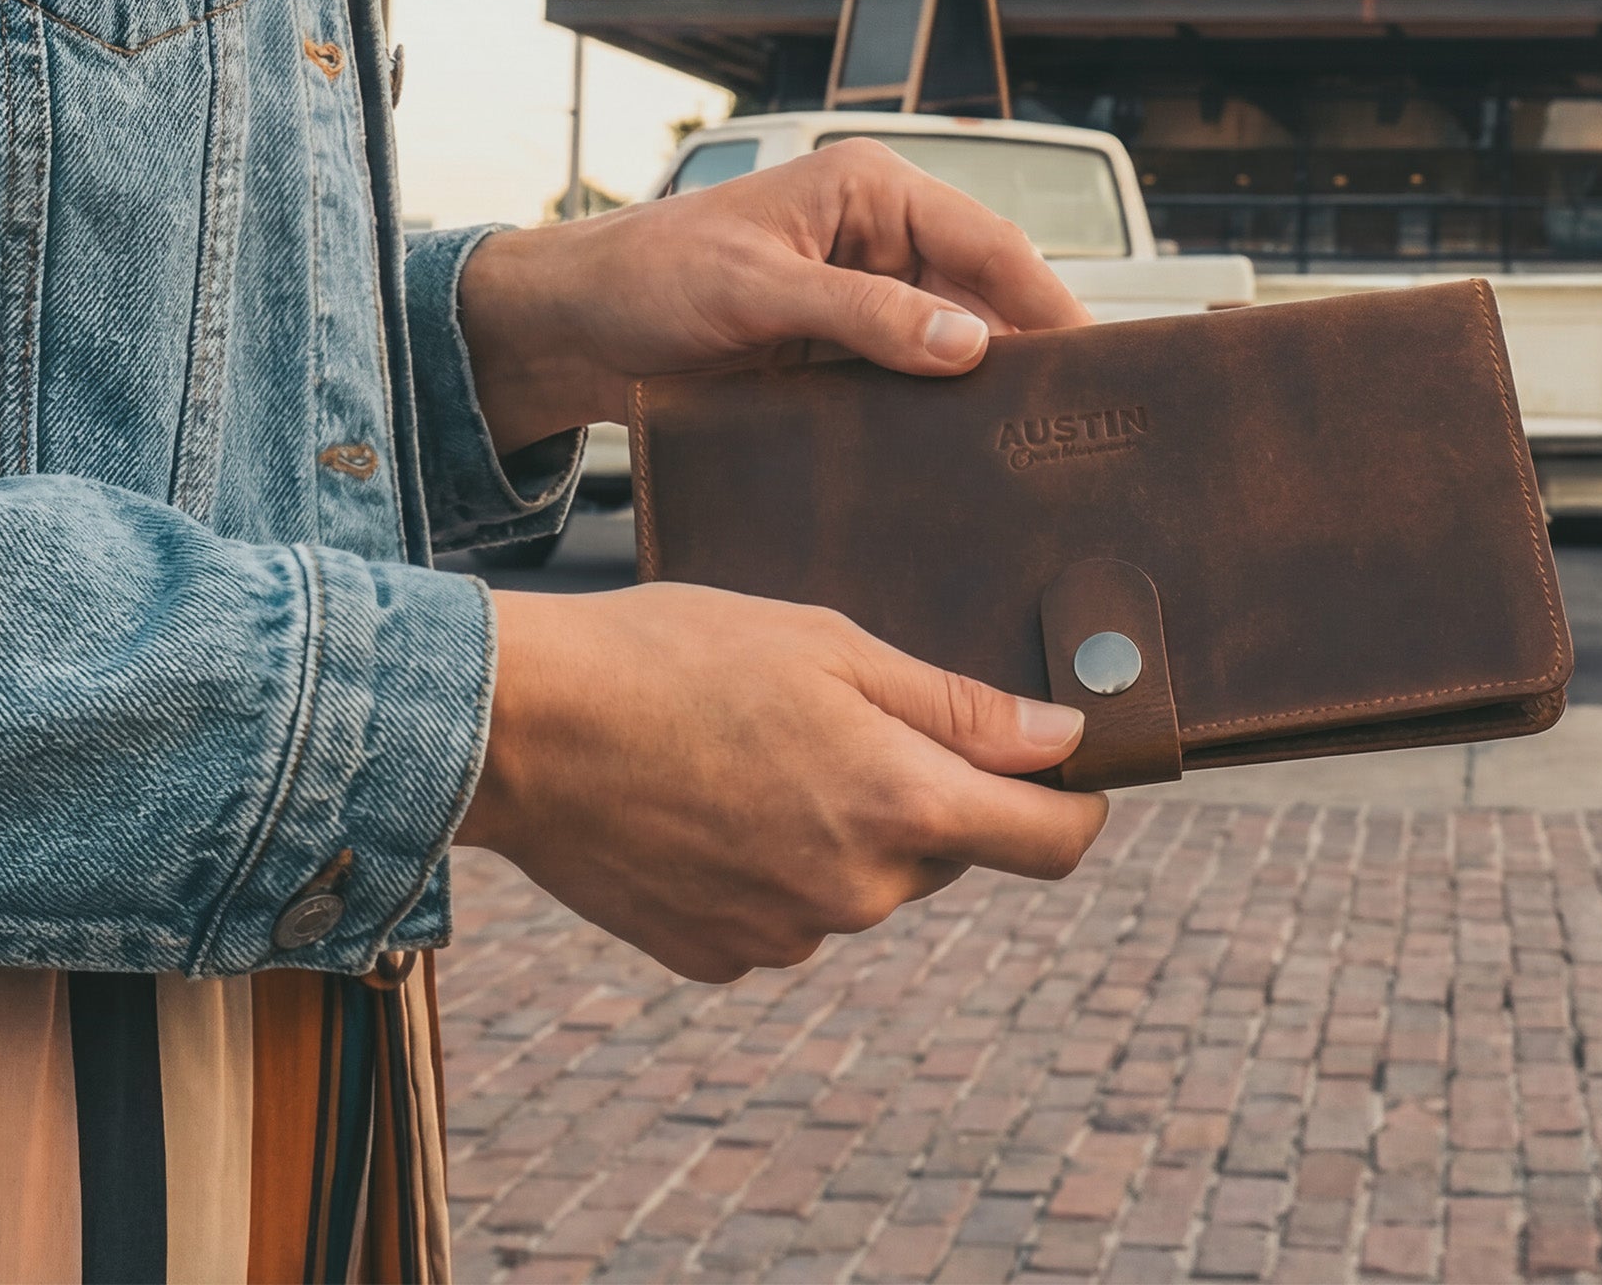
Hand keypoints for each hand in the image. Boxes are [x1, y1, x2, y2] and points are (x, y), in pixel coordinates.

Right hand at [455, 582, 1108, 981]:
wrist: (523, 729)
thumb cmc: (675, 657)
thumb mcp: (830, 645)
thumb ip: (957, 707)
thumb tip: (1064, 742)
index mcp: (899, 805)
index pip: (1052, 843)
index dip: (1078, 806)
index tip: (1071, 773)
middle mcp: (857, 893)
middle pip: (946, 853)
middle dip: (925, 795)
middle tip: (844, 718)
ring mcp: (785, 935)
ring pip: (862, 881)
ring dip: (843, 828)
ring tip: (753, 749)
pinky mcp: (720, 957)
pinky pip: (787, 911)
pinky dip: (774, 865)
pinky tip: (710, 801)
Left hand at [461, 138, 1091, 452]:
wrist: (575, 328)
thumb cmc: (648, 277)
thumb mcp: (756, 292)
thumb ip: (863, 314)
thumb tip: (968, 345)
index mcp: (868, 189)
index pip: (987, 242)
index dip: (1046, 301)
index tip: (1094, 358)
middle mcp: (877, 234)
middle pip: (982, 291)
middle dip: (1026, 347)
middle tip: (1076, 416)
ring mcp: (860, 293)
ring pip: (950, 339)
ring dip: (982, 385)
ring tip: (1031, 443)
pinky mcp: (838, 344)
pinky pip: (907, 374)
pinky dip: (934, 407)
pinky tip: (959, 449)